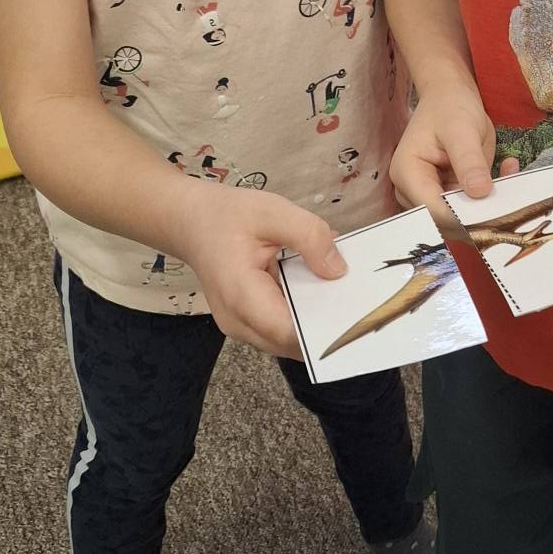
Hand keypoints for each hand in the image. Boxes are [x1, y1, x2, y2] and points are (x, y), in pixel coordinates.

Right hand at [173, 180, 344, 354]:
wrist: (190, 222)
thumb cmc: (227, 215)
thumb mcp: (272, 211)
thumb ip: (309, 236)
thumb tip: (338, 271)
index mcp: (241, 295)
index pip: (290, 331)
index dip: (325, 329)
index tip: (358, 316)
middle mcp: (239, 323)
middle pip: (292, 342)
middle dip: (326, 327)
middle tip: (362, 307)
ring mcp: (241, 328)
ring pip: (288, 341)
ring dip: (315, 324)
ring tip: (347, 301)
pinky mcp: (247, 324)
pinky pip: (281, 330)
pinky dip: (302, 317)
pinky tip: (322, 296)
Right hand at [391, 87, 498, 233]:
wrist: (451, 97)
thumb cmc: (450, 108)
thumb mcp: (461, 130)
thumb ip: (469, 161)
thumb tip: (479, 193)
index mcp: (408, 174)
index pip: (433, 210)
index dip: (463, 217)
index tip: (495, 213)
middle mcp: (414, 190)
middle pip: (446, 219)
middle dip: (480, 211)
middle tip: (510, 193)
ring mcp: (432, 195)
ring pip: (462, 216)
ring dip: (490, 201)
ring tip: (510, 172)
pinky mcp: (450, 196)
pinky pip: (472, 206)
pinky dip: (493, 193)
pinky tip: (508, 168)